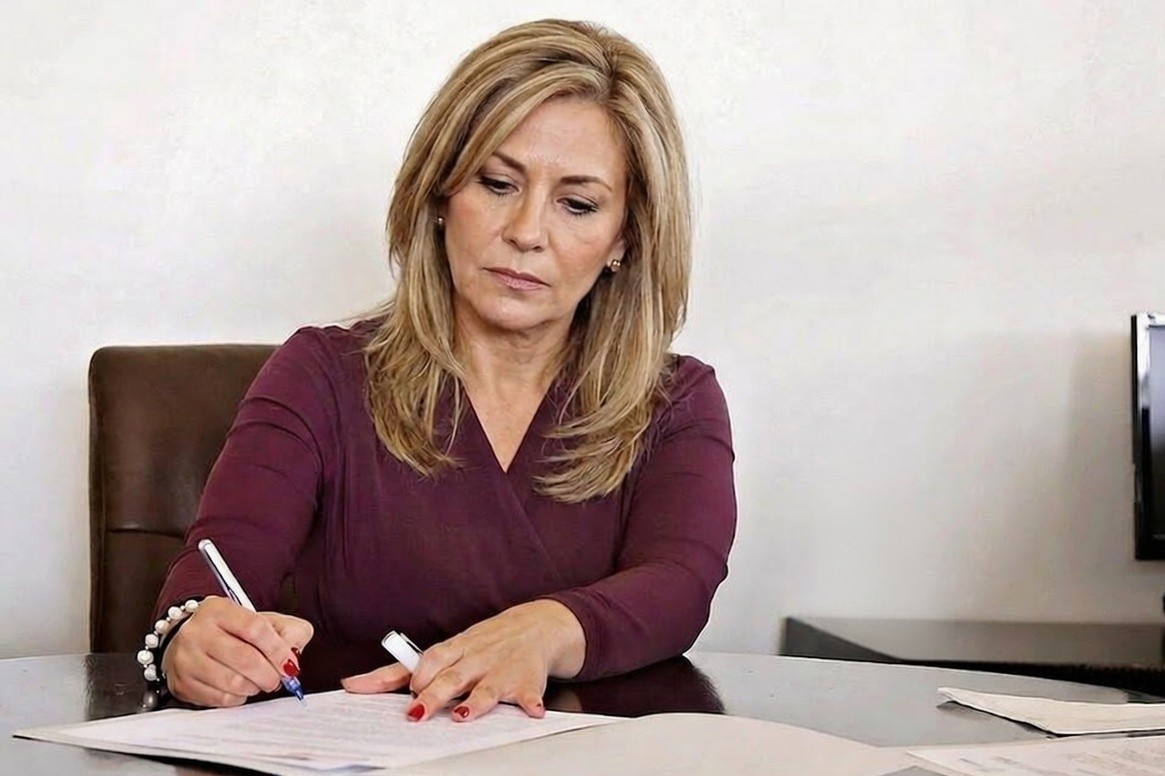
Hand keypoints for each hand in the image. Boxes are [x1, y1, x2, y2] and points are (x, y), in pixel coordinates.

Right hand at [161, 596, 312, 706]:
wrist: (190, 642)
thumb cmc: (233, 632)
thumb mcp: (263, 620)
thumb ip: (288, 631)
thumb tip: (293, 654)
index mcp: (219, 609)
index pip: (254, 628)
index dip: (278, 650)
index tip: (290, 665)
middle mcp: (197, 632)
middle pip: (245, 659)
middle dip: (269, 674)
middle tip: (278, 678)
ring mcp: (186, 659)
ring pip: (233, 683)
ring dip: (255, 687)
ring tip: (258, 682)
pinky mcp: (182, 684)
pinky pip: (220, 699)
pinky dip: (238, 698)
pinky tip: (240, 688)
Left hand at [341, 600, 583, 721]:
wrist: (539, 625)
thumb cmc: (485, 642)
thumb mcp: (450, 649)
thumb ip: (407, 668)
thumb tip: (355, 684)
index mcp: (455, 650)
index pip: (428, 658)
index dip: (410, 674)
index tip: (394, 688)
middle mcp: (476, 659)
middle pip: (452, 677)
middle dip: (434, 694)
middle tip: (417, 714)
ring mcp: (501, 670)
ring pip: (486, 687)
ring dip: (476, 702)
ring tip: (463, 717)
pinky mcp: (527, 681)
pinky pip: (529, 693)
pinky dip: (531, 702)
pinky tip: (532, 711)